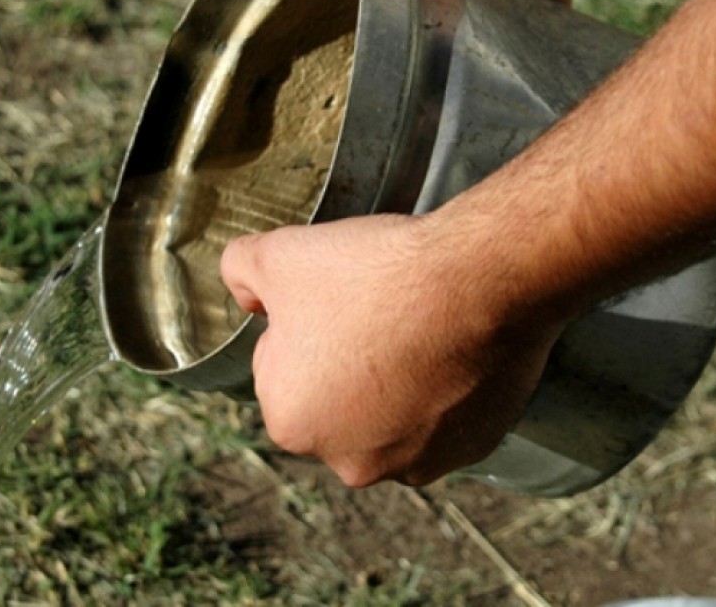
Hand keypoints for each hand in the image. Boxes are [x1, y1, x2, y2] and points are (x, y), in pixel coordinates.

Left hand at [220, 214, 562, 486]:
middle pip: (334, 398)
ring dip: (396, 379)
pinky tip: (450, 346)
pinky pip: (445, 416)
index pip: (282, 366)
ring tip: (415, 326)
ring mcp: (416, 461)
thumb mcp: (277, 254)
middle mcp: (349, 461)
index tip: (335, 298)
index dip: (305, 323)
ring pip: (391, 413)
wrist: (475, 279)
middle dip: (347, 360)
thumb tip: (244, 292)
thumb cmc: (371, 274)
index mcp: (290, 423)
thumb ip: (239, 271)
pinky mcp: (472, 448)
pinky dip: (445, 388)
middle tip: (374, 309)